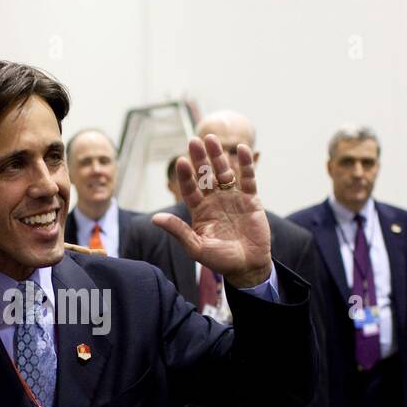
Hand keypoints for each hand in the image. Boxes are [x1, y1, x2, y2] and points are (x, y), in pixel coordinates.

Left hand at [151, 134, 271, 287]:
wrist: (248, 266)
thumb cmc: (220, 260)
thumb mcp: (196, 247)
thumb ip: (178, 231)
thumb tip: (155, 219)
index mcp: (199, 211)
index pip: (190, 189)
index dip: (186, 176)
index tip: (181, 162)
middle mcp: (214, 200)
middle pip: (205, 175)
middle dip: (200, 159)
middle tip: (194, 141)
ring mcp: (232, 198)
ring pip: (224, 172)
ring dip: (218, 156)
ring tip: (211, 139)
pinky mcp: (250, 199)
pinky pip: (248, 178)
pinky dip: (246, 164)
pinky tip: (242, 149)